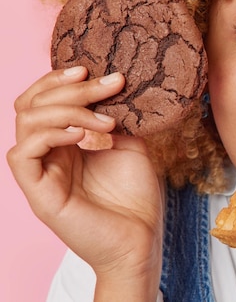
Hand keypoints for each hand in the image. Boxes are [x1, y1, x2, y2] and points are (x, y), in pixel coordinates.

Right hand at [7, 67, 162, 299]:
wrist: (139, 239)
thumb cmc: (135, 195)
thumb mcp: (129, 144)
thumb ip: (116, 116)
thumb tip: (113, 84)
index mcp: (64, 140)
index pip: (43, 98)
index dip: (59, 79)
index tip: (90, 70)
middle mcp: (47, 153)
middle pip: (32, 103)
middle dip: (70, 88)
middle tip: (107, 85)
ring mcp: (40, 172)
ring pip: (26, 121)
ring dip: (68, 110)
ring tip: (105, 122)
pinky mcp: (37, 192)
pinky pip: (22, 153)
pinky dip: (50, 134)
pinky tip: (81, 135)